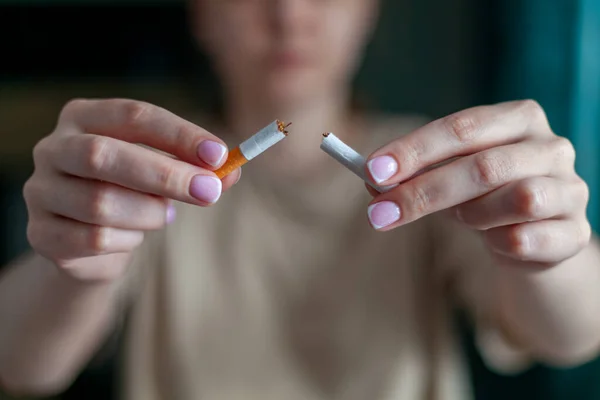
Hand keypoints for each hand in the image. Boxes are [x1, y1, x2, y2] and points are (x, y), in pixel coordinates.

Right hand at [24, 99, 239, 280]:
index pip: (132, 115)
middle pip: (104, 154)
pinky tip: (132, 236)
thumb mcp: (165, 172)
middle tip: (210, 192)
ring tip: (162, 217)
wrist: (89, 242)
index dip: (178, 134)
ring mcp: (41, 191)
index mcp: (84, 117)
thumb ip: (197, 169)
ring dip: (148, 215)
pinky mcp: (40, 234)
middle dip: (165, 175)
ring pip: (100, 203)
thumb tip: (233, 171)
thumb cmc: (132, 193)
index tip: (219, 155)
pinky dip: (127, 241)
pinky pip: (93, 240)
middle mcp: (53, 148)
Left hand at [365, 100, 590, 266]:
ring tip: (464, 220)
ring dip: (474, 215)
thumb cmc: (485, 196)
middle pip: (484, 165)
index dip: (415, 149)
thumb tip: (373, 182)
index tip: (372, 171)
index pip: (462, 127)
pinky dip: (501, 243)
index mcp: (519, 118)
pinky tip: (495, 242)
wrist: (535, 237)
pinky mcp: (575, 232)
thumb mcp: (447, 177)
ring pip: (519, 199)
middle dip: (424, 191)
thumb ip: (414, 175)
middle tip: (380, 212)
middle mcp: (552, 147)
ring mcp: (570, 189)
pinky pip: (529, 240)